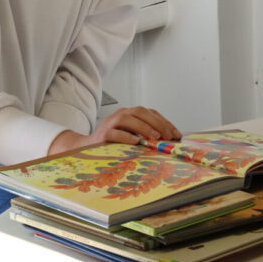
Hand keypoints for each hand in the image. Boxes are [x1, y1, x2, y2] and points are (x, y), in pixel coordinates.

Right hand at [48, 106, 181, 153]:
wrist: (86, 149)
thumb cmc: (113, 144)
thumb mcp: (131, 136)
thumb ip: (146, 134)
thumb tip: (168, 140)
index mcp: (129, 114)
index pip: (150, 113)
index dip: (164, 122)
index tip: (176, 134)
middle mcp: (120, 115)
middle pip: (141, 112)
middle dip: (157, 123)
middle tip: (168, 136)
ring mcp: (110, 123)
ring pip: (128, 120)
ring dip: (144, 127)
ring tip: (155, 137)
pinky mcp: (102, 135)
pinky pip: (115, 133)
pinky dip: (126, 136)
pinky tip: (136, 142)